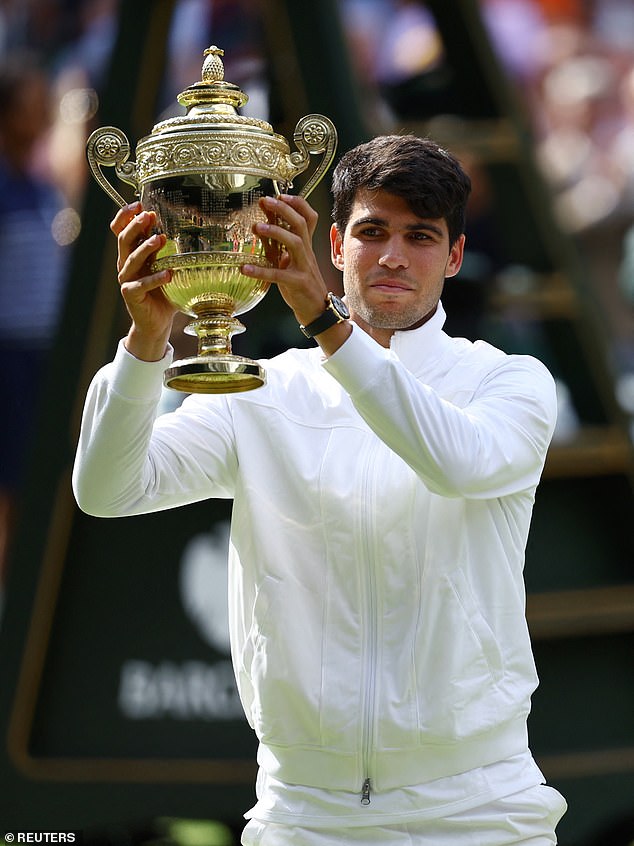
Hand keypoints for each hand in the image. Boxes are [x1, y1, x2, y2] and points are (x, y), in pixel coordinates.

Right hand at [111, 202, 176, 360]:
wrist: (157, 322)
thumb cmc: (165, 293)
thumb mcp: (167, 267)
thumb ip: (170, 252)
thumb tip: (192, 230)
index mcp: (132, 254)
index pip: (121, 230)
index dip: (125, 216)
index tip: (138, 203)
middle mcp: (125, 264)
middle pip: (124, 239)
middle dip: (136, 226)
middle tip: (149, 215)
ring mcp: (127, 279)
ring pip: (131, 259)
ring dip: (146, 248)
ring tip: (161, 239)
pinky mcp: (131, 295)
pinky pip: (142, 284)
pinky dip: (155, 279)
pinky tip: (169, 274)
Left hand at [242, 194, 330, 326]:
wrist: (317, 310)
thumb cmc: (301, 284)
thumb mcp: (290, 261)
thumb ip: (278, 245)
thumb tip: (261, 225)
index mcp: (305, 246)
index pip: (308, 218)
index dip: (297, 203)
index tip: (280, 194)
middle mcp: (306, 253)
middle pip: (300, 224)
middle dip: (284, 209)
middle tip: (265, 200)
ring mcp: (303, 267)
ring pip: (295, 243)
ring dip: (276, 232)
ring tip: (257, 227)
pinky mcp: (297, 283)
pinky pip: (278, 275)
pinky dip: (261, 271)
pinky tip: (245, 269)